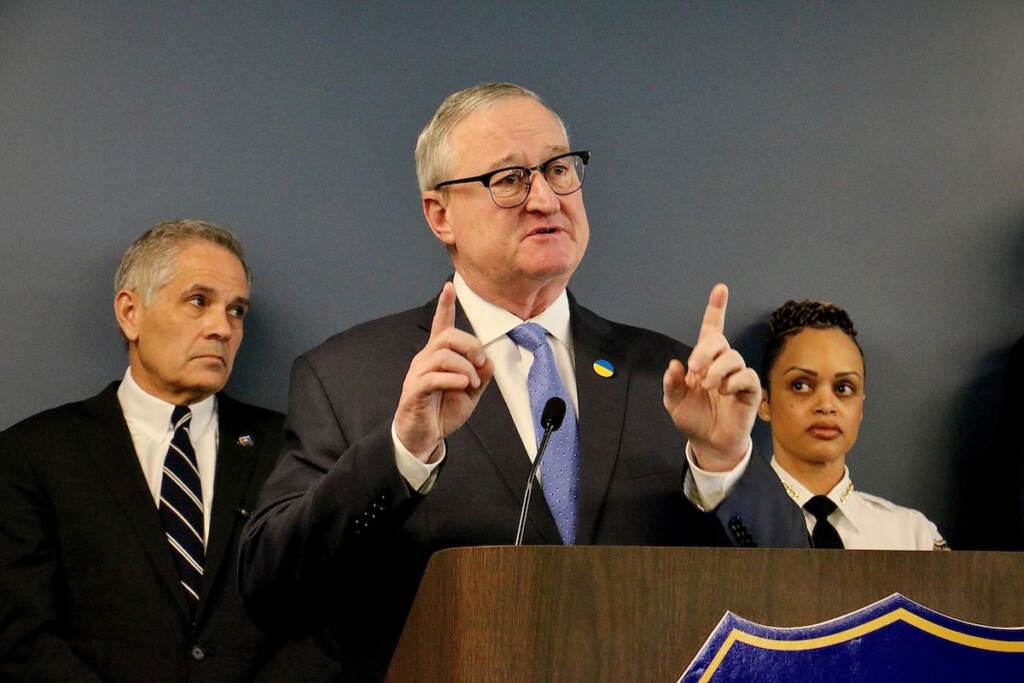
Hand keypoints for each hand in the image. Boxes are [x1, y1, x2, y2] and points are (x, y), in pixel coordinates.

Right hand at [394, 283, 493, 461]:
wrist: (424, 435)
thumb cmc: (443, 410)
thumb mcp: (470, 392)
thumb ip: (480, 374)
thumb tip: (489, 360)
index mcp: (438, 356)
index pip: (440, 325)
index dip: (444, 306)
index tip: (448, 287)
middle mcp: (425, 359)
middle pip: (447, 337)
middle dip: (470, 345)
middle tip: (481, 363)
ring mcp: (418, 374)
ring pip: (442, 355)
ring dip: (465, 367)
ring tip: (471, 382)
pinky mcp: (414, 390)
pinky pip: (433, 377)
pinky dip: (452, 378)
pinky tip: (463, 385)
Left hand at [662, 284, 760, 470]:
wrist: (709, 443)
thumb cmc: (694, 418)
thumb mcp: (674, 401)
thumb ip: (672, 383)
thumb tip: (674, 365)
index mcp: (703, 361)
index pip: (711, 330)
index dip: (716, 309)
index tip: (720, 289)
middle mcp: (721, 364)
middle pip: (719, 340)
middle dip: (704, 350)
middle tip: (694, 369)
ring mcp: (737, 375)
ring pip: (732, 357)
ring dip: (716, 370)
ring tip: (708, 386)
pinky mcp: (750, 390)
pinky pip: (746, 376)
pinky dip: (732, 381)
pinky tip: (724, 391)